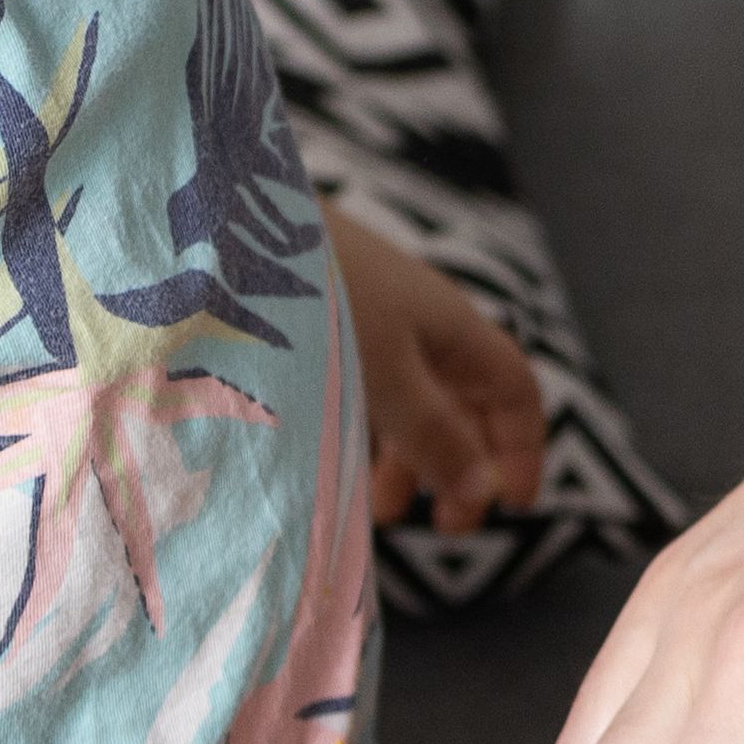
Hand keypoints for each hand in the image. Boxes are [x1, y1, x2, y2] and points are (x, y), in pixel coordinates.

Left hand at [330, 204, 544, 536]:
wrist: (221, 217)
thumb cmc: (314, 294)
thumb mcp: (383, 376)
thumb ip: (433, 436)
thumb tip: (484, 493)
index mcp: (449, 327)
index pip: (514, 388)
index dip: (522, 446)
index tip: (511, 507)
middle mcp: (415, 323)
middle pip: (463, 401)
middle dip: (461, 466)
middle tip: (442, 527)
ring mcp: (366, 322)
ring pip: (407, 400)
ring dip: (405, 458)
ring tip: (375, 509)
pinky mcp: (317, 326)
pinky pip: (358, 391)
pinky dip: (358, 433)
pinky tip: (328, 463)